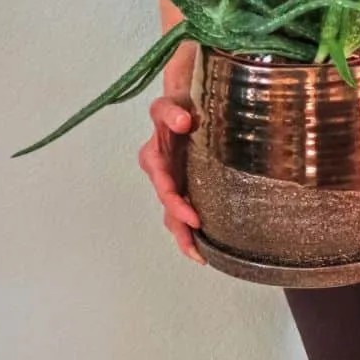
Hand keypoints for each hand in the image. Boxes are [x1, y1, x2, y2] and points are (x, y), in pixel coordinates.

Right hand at [139, 92, 206, 264]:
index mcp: (155, 154)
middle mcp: (161, 173)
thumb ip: (172, 111)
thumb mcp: (171, 102)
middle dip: (179, 222)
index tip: (194, 217)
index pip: (161, 178)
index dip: (175, 199)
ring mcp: (173, 184)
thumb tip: (184, 121)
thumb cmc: (180, 104)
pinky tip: (204, 252)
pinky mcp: (184, 190)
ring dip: (183, 236)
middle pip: (166, 202)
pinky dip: (190, 234)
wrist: (188, 106)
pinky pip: (183, 216)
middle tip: (196, 239)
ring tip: (198, 256)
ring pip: (172, 215)